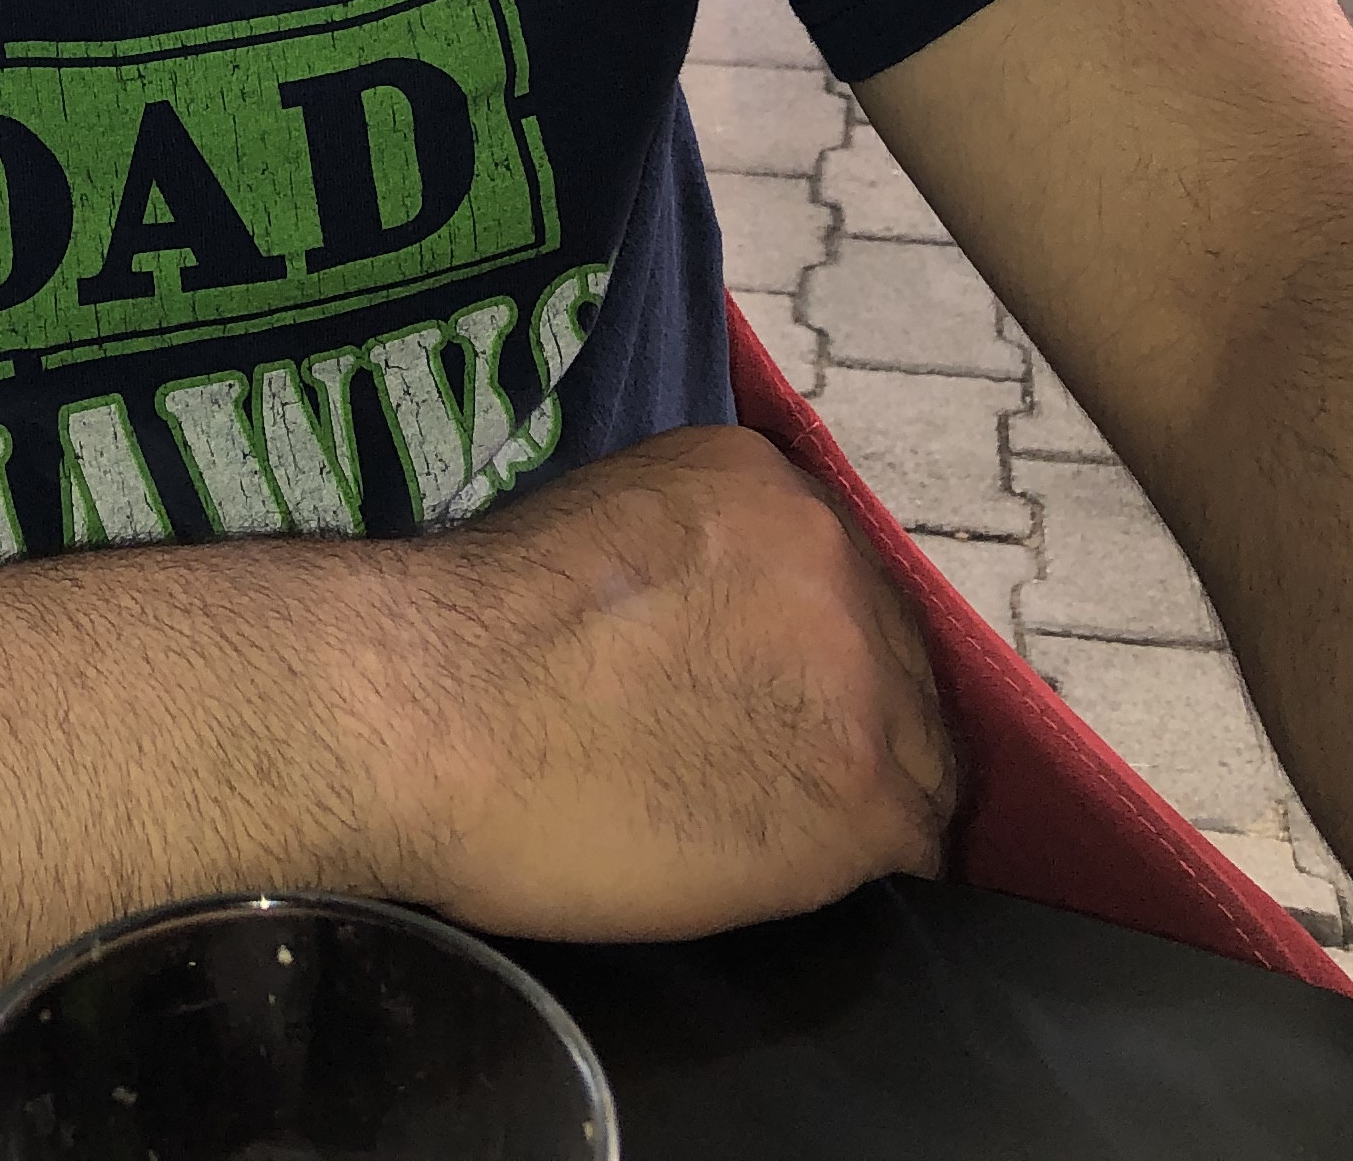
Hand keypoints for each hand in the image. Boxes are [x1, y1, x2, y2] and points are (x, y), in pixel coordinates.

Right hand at [377, 424, 957, 941]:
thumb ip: (697, 556)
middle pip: (892, 656)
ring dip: (860, 788)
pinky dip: (862, 861)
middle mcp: (832, 555)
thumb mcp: (603, 520)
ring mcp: (862, 673)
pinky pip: (911, 841)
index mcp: (760, 480)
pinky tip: (792, 870)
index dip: (809, 647)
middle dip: (844, 712)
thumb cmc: (475, 630)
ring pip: (916, 751)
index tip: (767, 689)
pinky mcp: (865, 791)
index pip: (837, 575)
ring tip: (774, 825)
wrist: (436, 713)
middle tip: (769, 765)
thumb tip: (724, 622)